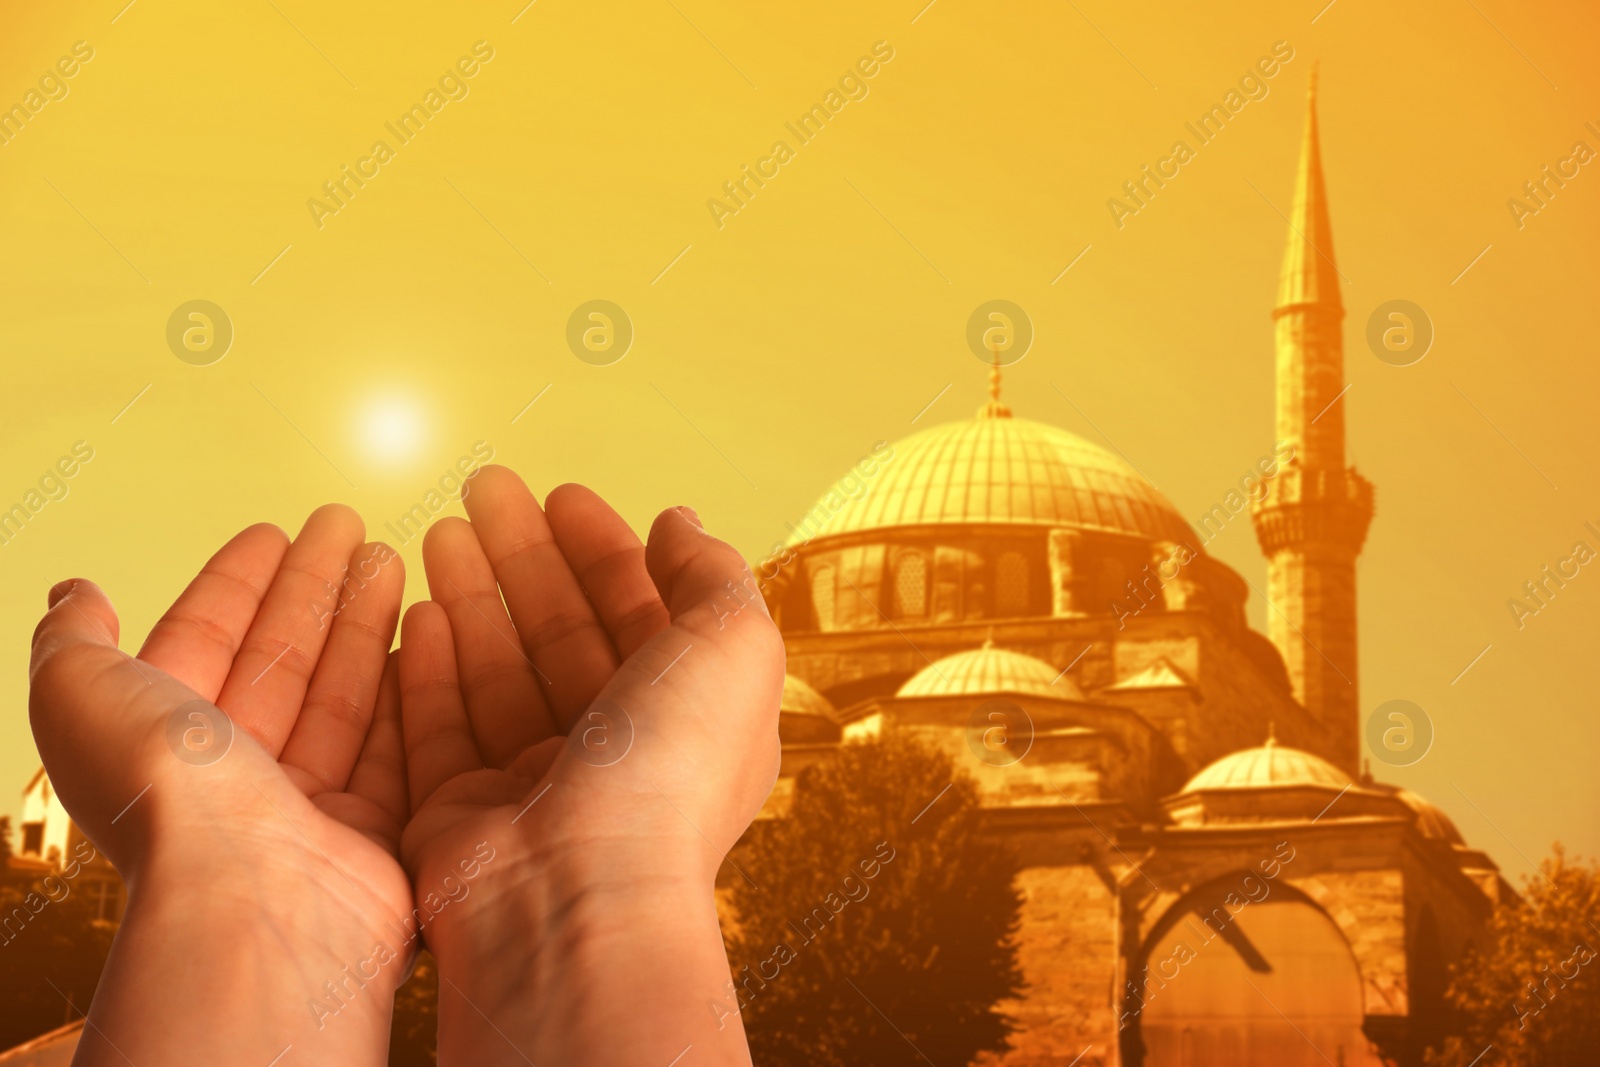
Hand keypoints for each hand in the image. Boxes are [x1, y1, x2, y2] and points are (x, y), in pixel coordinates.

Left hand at [29, 508, 412, 1065]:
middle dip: (311, 589)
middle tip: (347, 527)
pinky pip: (395, 742)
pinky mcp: (372, 827)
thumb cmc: (169, 801)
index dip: (235, 582)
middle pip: (279, 661)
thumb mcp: (81, 696)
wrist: (257, 901)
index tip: (272, 532)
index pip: (203, 642)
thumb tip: (75, 595)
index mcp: (159, 743)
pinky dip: (409, 683)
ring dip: (363, 622)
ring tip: (392, 558)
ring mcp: (304, 804)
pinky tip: (425, 631)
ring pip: (340, 694)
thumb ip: (74, 642)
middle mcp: (230, 776)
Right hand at [396, 467, 783, 1066]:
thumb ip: (713, 576)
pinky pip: (440, 725)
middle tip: (485, 488)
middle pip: (563, 631)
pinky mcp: (462, 812)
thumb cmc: (667, 775)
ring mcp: (536, 784)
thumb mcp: (734, 648)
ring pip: (498, 668)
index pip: (642, 614)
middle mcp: (616, 752)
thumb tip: (679, 524)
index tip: (562, 494)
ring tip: (440, 527)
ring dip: (473, 594)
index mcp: (689, 718)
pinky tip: (419, 609)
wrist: (577, 896)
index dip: (605, 548)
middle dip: (527, 556)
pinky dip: (432, 666)